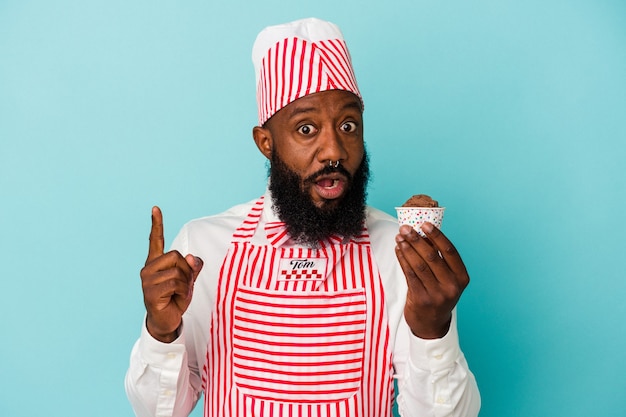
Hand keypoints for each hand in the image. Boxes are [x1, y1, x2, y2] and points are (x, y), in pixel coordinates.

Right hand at [140, 206, 202, 342]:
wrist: (167, 321)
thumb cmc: (175, 298)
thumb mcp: (188, 280)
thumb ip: (192, 267)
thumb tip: (191, 257)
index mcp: (156, 263)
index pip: (155, 240)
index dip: (157, 224)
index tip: (156, 208)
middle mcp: (148, 269)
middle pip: (177, 255)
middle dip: (187, 270)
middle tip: (183, 285)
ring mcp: (147, 281)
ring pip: (178, 271)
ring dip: (186, 284)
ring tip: (179, 294)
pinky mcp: (150, 292)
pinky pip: (176, 284)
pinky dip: (182, 292)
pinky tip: (176, 299)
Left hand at [395, 222, 468, 338]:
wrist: (431, 324)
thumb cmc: (438, 295)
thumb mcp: (445, 279)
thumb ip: (438, 259)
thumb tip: (422, 233)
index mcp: (462, 277)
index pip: (450, 251)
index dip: (437, 236)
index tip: (425, 224)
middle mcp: (452, 286)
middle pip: (432, 256)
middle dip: (417, 239)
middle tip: (406, 228)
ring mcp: (437, 294)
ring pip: (419, 265)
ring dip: (407, 248)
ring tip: (400, 237)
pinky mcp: (421, 299)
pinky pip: (409, 274)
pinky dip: (402, 260)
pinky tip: (398, 250)